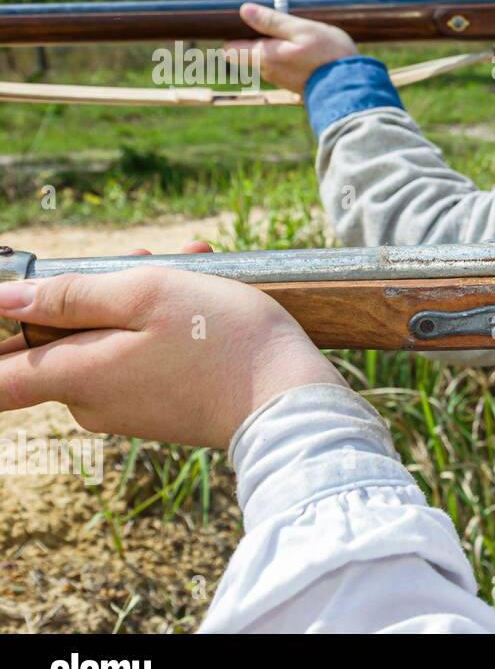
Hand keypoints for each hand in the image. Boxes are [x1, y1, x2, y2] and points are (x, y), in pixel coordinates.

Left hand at [0, 258, 346, 448]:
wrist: (293, 402)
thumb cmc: (224, 342)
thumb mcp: (150, 293)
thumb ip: (73, 294)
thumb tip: (7, 299)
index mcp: (77, 375)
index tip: (18, 309)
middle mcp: (93, 403)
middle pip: (60, 343)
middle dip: (94, 295)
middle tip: (144, 259)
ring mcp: (131, 410)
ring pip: (110, 344)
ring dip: (141, 303)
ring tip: (194, 266)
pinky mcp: (164, 410)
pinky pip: (144, 360)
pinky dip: (164, 327)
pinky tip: (208, 297)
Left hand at [222, 2, 358, 92]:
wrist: (352, 87)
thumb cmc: (329, 55)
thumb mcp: (302, 29)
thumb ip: (272, 21)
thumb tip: (244, 11)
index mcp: (264, 56)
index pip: (230, 50)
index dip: (234, 35)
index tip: (248, 24)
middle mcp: (268, 72)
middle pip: (247, 55)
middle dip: (257, 40)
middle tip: (279, 26)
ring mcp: (281, 81)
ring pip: (267, 61)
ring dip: (276, 48)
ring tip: (300, 38)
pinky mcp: (294, 86)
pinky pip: (283, 68)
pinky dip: (289, 58)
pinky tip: (308, 53)